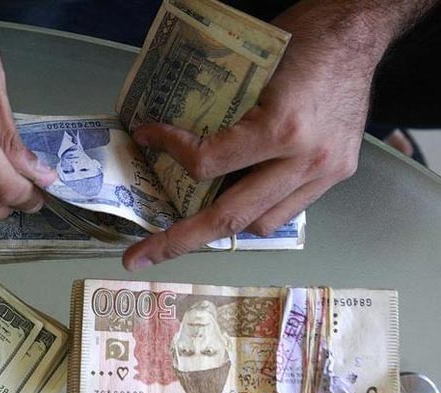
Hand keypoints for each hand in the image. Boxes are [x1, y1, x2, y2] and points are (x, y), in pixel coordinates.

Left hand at [122, 1, 386, 269]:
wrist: (357, 31)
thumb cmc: (301, 36)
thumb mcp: (248, 66)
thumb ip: (216, 110)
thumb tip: (173, 136)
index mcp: (280, 129)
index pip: (209, 163)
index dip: (170, 151)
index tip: (147, 136)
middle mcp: (305, 160)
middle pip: (230, 217)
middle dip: (179, 240)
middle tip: (141, 255)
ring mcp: (325, 172)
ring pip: (261, 223)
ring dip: (223, 223)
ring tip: (191, 218)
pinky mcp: (338, 173)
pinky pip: (289, 209)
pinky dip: (257, 208)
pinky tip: (238, 195)